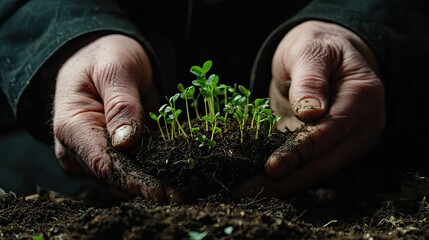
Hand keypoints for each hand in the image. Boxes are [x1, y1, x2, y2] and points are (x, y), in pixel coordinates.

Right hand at [53, 34, 178, 201]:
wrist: (101, 57)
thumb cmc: (105, 56)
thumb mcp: (115, 69)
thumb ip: (121, 103)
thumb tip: (126, 142)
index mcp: (72, 128)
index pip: (105, 164)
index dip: (135, 182)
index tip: (164, 193)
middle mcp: (77, 150)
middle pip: (115, 178)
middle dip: (149, 187)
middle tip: (182, 195)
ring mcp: (93, 157)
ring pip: (125, 179)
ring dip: (153, 181)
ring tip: (183, 186)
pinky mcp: (111, 156)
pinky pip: (132, 169)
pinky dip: (153, 171)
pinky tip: (174, 172)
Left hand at [234, 21, 384, 197]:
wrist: (324, 53)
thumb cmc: (316, 47)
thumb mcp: (309, 49)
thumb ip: (310, 77)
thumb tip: (310, 112)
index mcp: (363, 95)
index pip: (331, 131)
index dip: (301, 152)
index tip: (272, 168)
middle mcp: (364, 123)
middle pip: (327, 160)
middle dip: (288, 179)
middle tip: (249, 190)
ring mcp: (351, 139)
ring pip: (319, 170)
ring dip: (285, 184)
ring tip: (249, 191)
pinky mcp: (335, 147)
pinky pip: (313, 166)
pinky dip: (289, 176)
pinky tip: (263, 184)